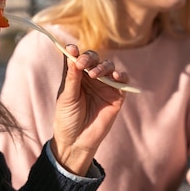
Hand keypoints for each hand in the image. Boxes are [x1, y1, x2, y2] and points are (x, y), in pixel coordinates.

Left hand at [51, 45, 127, 175]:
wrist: (76, 141)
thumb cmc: (67, 118)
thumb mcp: (66, 97)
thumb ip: (72, 77)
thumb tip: (72, 55)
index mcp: (76, 76)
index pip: (78, 58)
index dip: (76, 52)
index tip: (72, 49)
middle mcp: (91, 78)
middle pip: (94, 59)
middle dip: (89, 58)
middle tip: (83, 63)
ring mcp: (105, 85)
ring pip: (109, 67)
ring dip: (102, 66)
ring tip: (94, 74)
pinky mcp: (116, 95)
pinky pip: (122, 81)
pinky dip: (121, 75)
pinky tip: (115, 76)